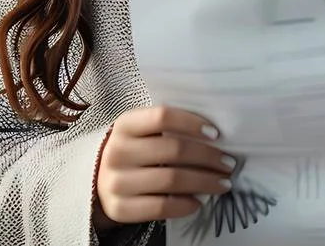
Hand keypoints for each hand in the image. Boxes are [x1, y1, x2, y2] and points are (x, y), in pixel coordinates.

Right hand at [92, 105, 235, 229]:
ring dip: (205, 182)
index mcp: (125, 125)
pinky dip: (186, 204)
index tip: (217, 134)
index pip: (163, 117)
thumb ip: (168, 129)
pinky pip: (161, 207)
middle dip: (208, 157)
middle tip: (228, 163)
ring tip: (223, 183)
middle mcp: (117, 151)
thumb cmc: (132, 152)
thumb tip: (214, 136)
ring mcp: (117, 181)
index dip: (193, 123)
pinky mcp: (120, 208)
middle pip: (174, 150)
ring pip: (172, 179)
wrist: (97, 182)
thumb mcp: (140, 133)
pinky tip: (199, 201)